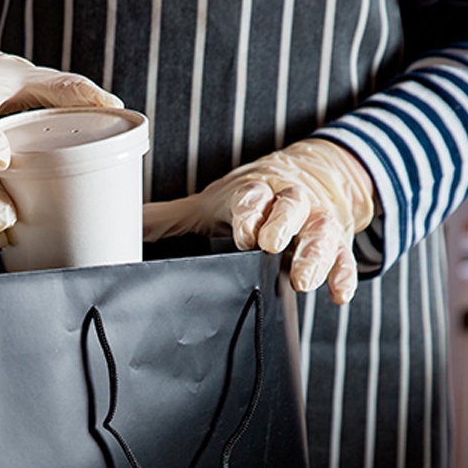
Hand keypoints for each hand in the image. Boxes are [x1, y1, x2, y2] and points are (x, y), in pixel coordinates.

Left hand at [142, 139, 374, 303]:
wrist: (313, 173)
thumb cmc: (253, 197)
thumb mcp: (212, 203)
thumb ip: (170, 218)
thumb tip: (122, 226)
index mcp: (256, 190)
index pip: (252, 196)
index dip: (249, 212)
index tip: (242, 233)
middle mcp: (291, 201)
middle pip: (292, 206)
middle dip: (283, 225)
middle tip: (272, 245)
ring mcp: (317, 221)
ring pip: (322, 231)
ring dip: (314, 254)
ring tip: (304, 279)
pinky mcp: (339, 242)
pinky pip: (345, 257)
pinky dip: (344, 274)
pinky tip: (338, 294)